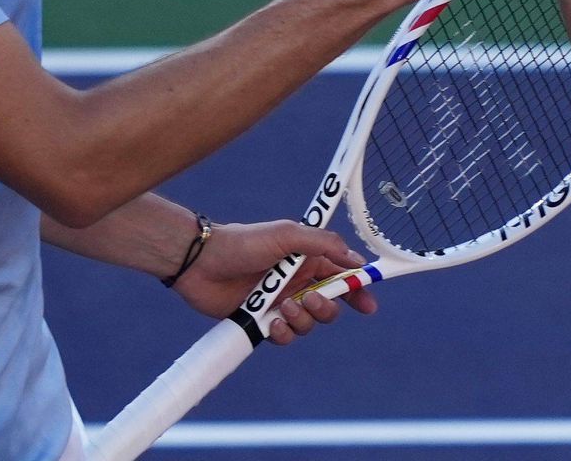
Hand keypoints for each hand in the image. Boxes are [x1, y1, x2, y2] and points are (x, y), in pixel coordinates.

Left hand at [170, 219, 377, 344]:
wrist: (202, 262)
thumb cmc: (243, 242)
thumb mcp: (287, 234)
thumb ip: (323, 244)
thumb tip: (356, 260)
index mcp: (307, 261)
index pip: (341, 277)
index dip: (357, 291)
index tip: (368, 305)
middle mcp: (296, 283)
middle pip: (329, 306)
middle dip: (327, 307)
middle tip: (311, 300)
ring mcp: (279, 303)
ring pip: (308, 324)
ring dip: (302, 319)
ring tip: (283, 307)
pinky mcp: (261, 322)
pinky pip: (284, 336)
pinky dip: (283, 332)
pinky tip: (271, 322)